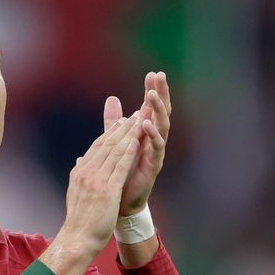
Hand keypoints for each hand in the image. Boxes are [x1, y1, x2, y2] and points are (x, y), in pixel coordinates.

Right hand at [57, 113, 143, 257]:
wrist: (78, 238)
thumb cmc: (79, 220)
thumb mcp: (76, 192)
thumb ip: (80, 175)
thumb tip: (80, 161)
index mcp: (80, 172)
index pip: (97, 147)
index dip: (111, 132)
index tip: (121, 121)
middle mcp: (86, 172)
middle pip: (106, 144)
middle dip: (121, 128)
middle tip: (134, 114)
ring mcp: (96, 181)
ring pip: (114, 152)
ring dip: (128, 134)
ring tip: (139, 122)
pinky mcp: (106, 191)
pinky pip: (119, 167)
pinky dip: (128, 153)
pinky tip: (136, 142)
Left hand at [104, 71, 171, 215]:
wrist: (120, 201)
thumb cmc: (121, 171)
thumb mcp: (115, 141)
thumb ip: (114, 121)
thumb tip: (111, 98)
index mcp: (145, 133)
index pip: (151, 107)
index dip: (152, 91)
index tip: (152, 74)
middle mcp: (154, 140)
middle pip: (161, 112)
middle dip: (160, 94)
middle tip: (160, 76)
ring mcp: (155, 151)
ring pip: (162, 126)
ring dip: (157, 110)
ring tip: (151, 95)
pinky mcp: (154, 165)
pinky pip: (156, 148)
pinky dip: (152, 135)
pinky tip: (146, 124)